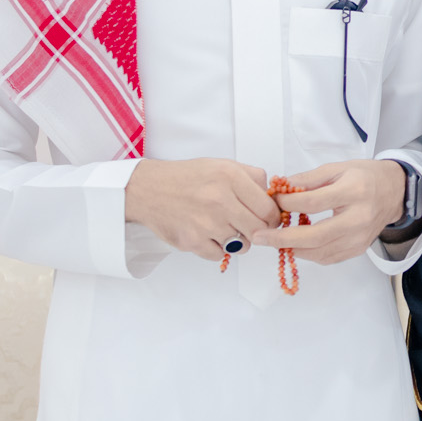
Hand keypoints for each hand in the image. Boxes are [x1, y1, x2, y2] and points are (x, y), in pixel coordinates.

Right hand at [124, 158, 280, 260]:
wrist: (148, 189)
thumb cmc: (188, 178)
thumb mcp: (223, 165)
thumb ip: (252, 178)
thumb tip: (273, 198)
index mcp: (230, 177)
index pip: (268, 209)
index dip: (273, 218)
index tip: (269, 220)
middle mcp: (219, 199)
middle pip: (259, 230)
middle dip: (258, 231)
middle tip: (250, 227)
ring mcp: (206, 223)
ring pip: (241, 245)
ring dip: (238, 240)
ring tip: (224, 227)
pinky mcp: (192, 241)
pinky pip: (220, 255)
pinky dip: (217, 248)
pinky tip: (207, 234)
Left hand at [253, 160, 407, 264]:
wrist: (395, 192)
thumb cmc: (365, 177)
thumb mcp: (337, 168)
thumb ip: (308, 179)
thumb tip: (280, 188)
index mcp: (354, 192)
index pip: (313, 202)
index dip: (288, 202)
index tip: (272, 199)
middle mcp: (359, 218)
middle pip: (315, 236)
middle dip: (282, 238)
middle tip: (260, 236)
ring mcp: (360, 238)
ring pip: (319, 252)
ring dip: (292, 248)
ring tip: (274, 240)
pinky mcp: (358, 249)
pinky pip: (327, 258)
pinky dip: (307, 253)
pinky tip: (295, 244)